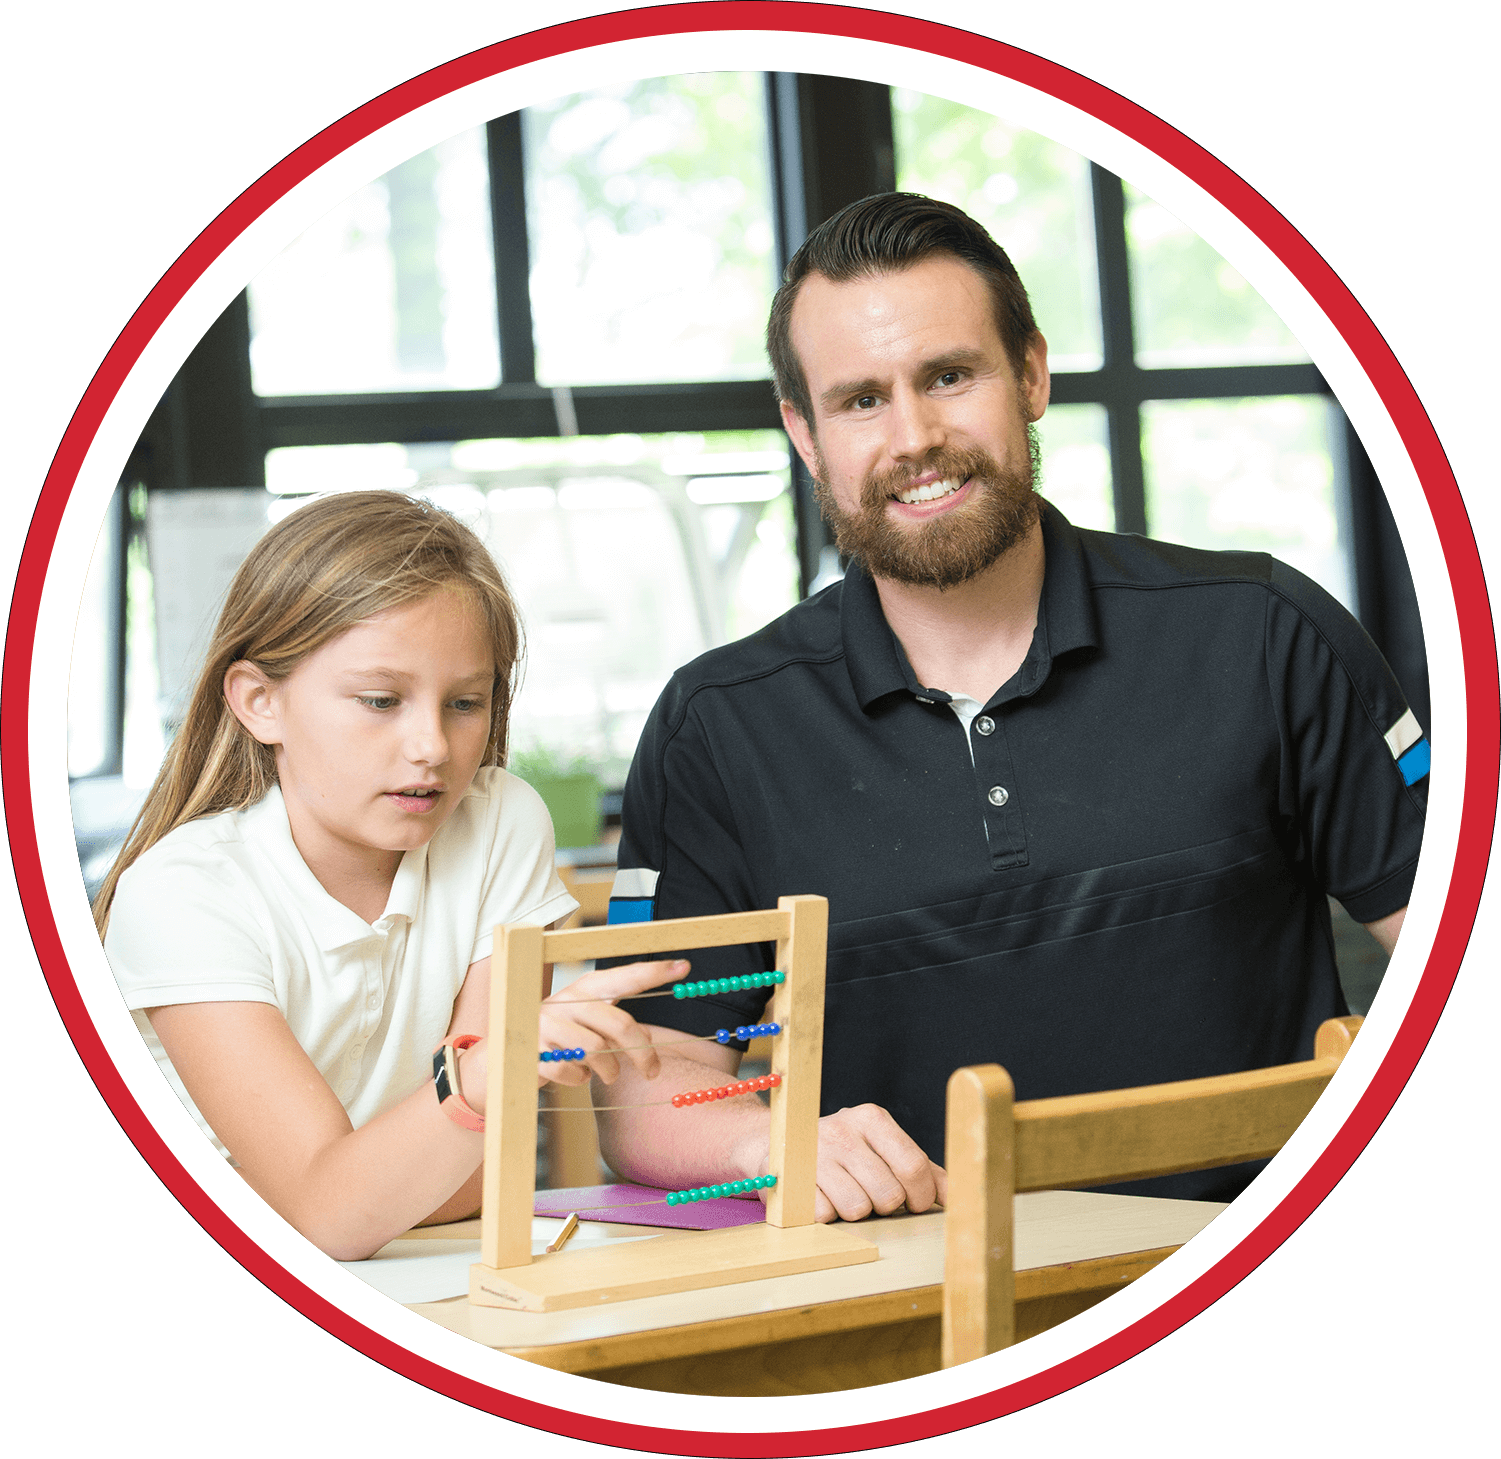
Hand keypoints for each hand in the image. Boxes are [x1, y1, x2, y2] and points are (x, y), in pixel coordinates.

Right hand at [538, 958, 689, 1086]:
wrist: (502, 1057)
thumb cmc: (557, 1039)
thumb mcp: (588, 1027)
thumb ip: (615, 1028)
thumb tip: (647, 1038)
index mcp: (584, 990)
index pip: (623, 977)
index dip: (653, 972)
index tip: (684, 966)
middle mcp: (566, 1000)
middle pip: (619, 1023)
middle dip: (642, 1052)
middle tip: (652, 1071)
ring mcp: (547, 1023)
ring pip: (597, 1050)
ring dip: (608, 1069)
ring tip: (605, 1073)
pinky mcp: (533, 1049)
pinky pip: (572, 1070)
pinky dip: (579, 1079)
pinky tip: (573, 1074)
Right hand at [738, 1103, 946, 1222]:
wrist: (776, 1143)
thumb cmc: (844, 1153)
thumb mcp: (883, 1150)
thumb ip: (923, 1171)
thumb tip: (960, 1197)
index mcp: (872, 1119)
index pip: (914, 1165)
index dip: (922, 1196)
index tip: (915, 1204)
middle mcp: (843, 1130)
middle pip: (889, 1194)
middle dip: (886, 1206)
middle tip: (873, 1196)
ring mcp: (814, 1155)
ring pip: (859, 1209)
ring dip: (856, 1213)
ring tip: (845, 1195)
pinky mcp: (791, 1180)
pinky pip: (827, 1217)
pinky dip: (828, 1217)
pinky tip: (822, 1198)